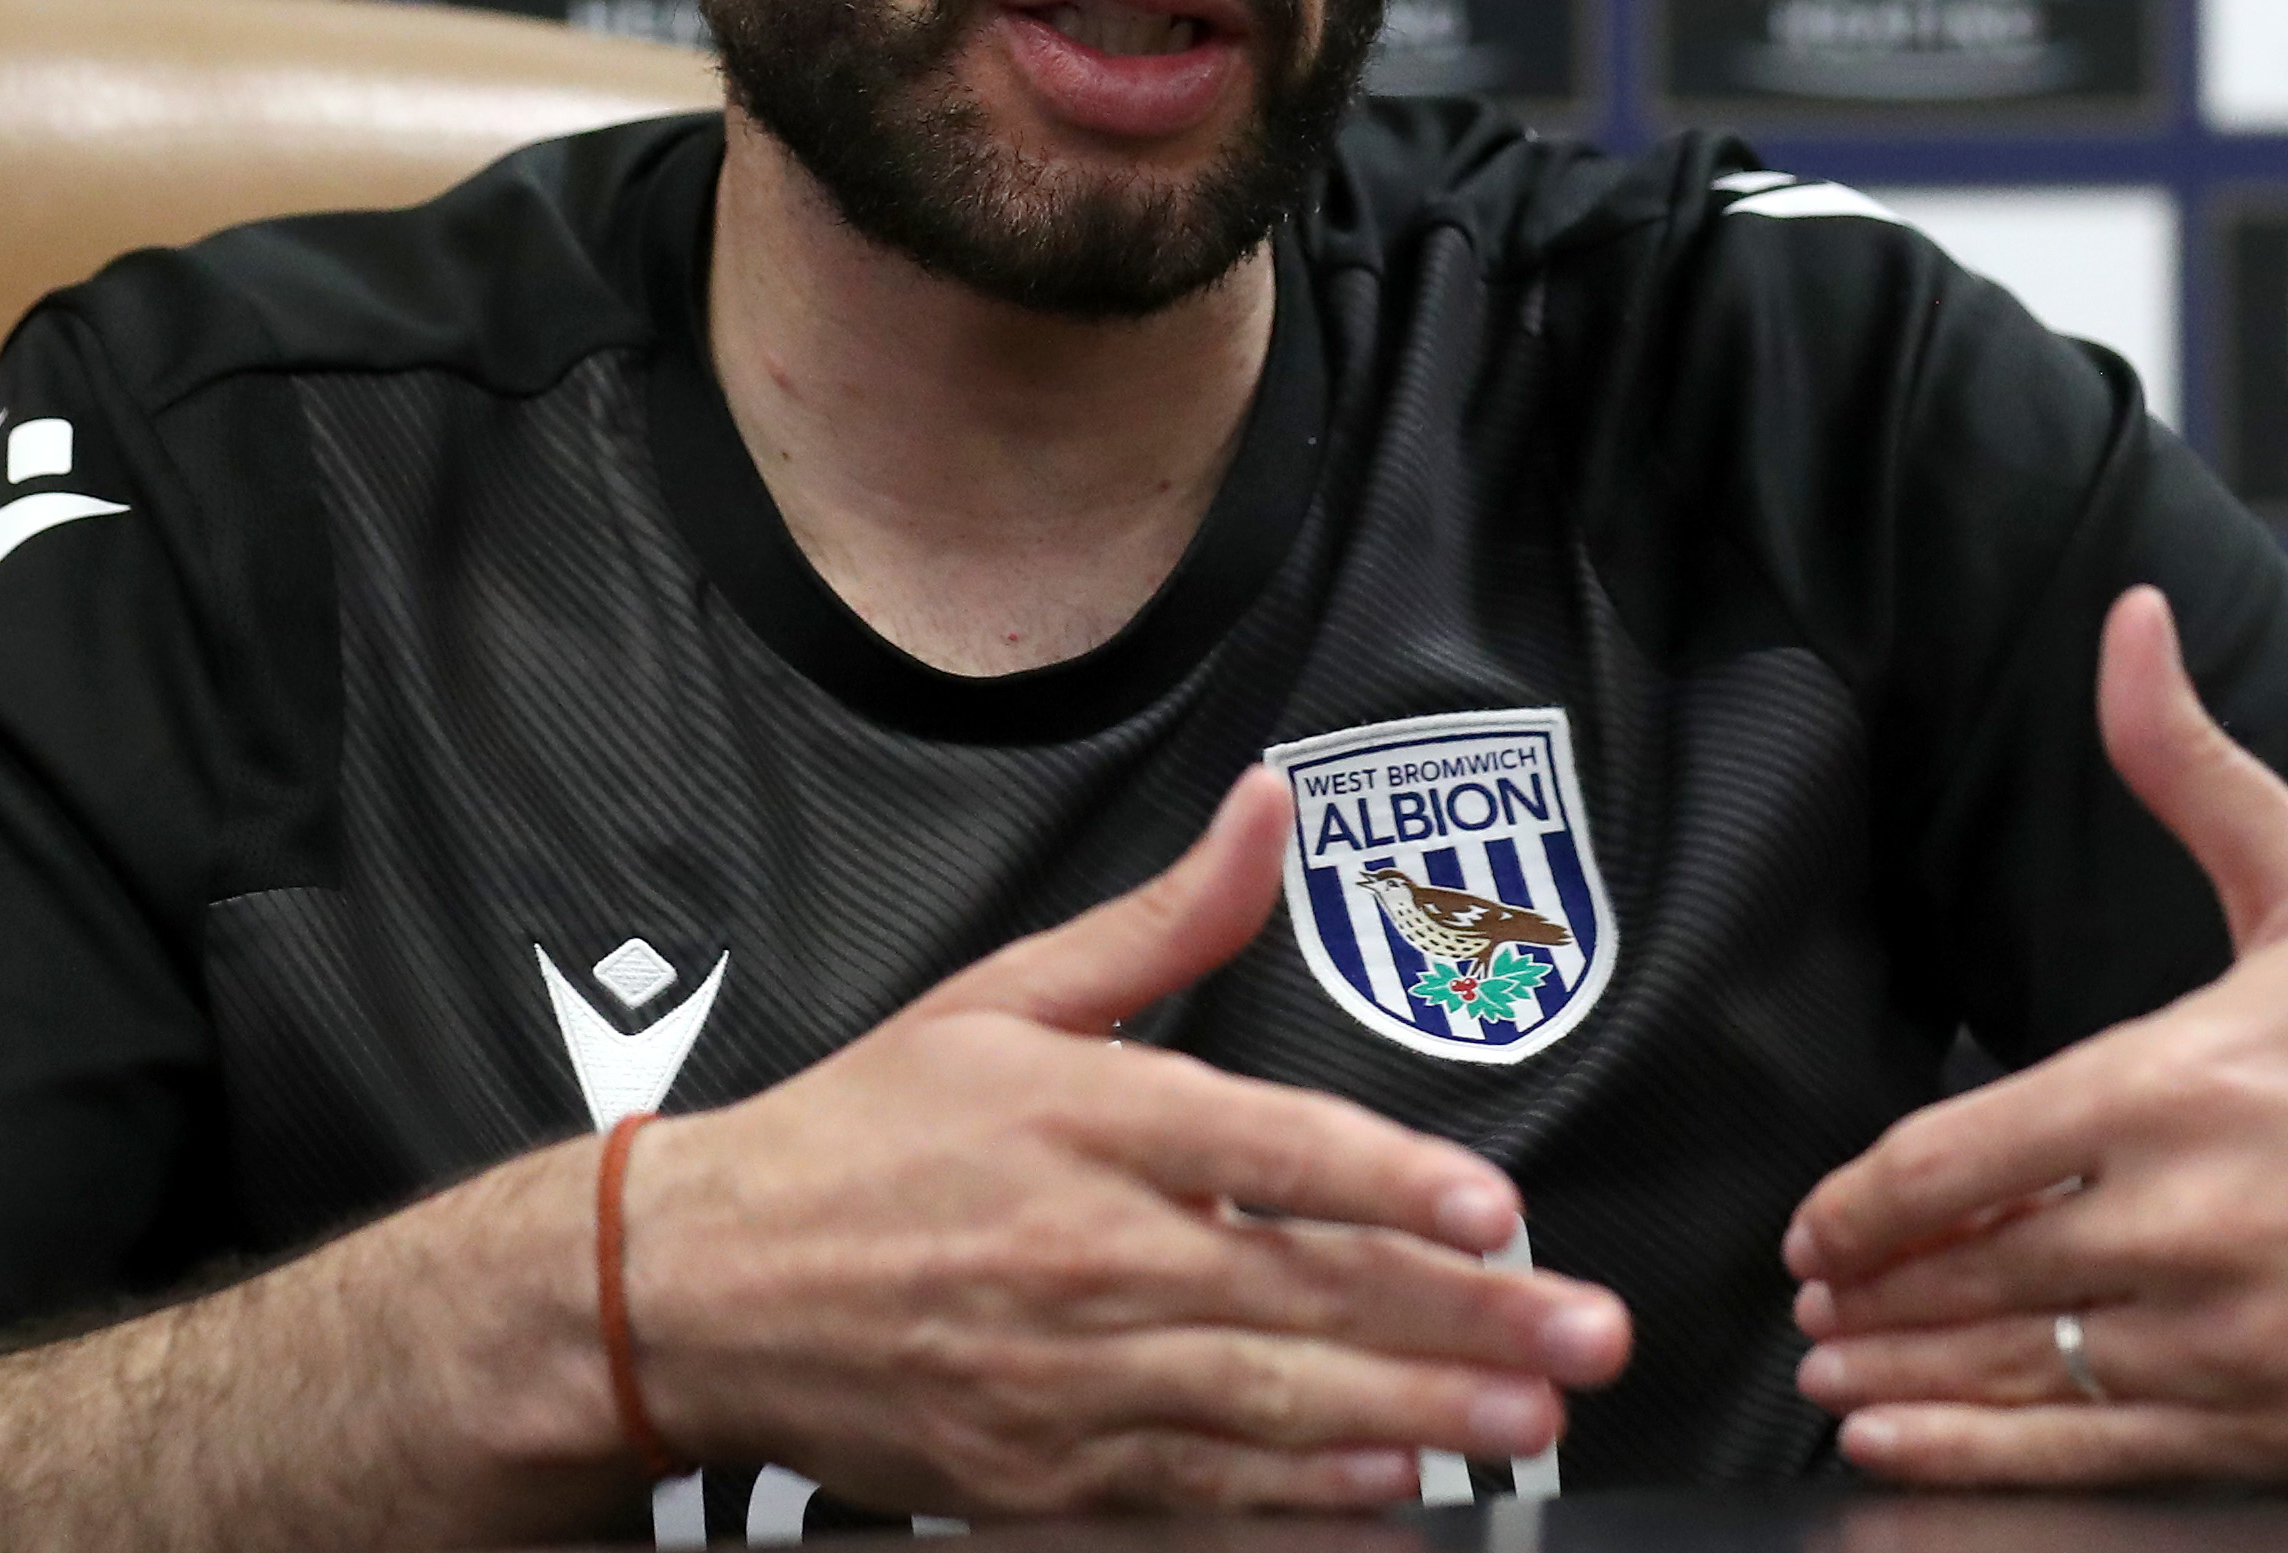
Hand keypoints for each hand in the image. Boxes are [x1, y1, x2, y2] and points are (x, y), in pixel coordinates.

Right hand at [620, 765, 1632, 1514]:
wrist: (706, 1287)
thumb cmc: (865, 1136)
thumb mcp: (1006, 997)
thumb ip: (1164, 919)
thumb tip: (1268, 805)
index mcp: (1082, 1119)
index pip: (1264, 1150)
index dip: (1387, 1181)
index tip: (1496, 1208)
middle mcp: (1086, 1251)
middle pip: (1300, 1291)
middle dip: (1459, 1324)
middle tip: (1581, 1342)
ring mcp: (1067, 1376)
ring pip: (1269, 1404)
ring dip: (1412, 1421)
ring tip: (1524, 1428)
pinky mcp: (1046, 1474)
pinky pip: (1196, 1492)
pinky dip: (1296, 1503)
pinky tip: (1386, 1499)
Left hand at [1784, 589, 2287, 1485]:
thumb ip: (2188, 761)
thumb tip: (2128, 618)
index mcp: (2179, 1083)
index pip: (1955, 1158)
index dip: (1860, 1203)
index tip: (1811, 1227)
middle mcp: (2197, 1220)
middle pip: (1971, 1276)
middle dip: (1872, 1297)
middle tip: (1812, 1305)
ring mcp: (2247, 1340)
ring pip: (2025, 1375)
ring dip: (1908, 1385)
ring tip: (1838, 1380)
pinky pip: (2104, 1460)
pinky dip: (1990, 1462)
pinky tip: (1914, 1452)